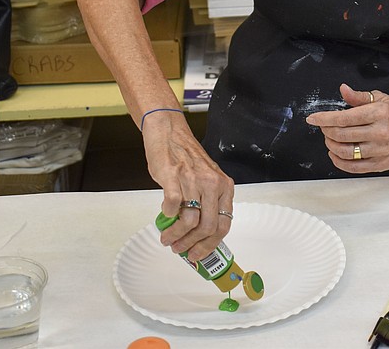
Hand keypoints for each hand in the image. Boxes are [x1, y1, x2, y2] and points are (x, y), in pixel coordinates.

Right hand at [141, 111, 234, 261]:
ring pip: (190, 222)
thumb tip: (199, 236)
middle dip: (193, 245)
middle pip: (208, 227)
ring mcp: (194, 180)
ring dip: (176, 237)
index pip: (224, 224)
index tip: (199, 255)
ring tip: (168, 239)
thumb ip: (207, 203)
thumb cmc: (186, 158)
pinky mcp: (174, 177)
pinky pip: (172, 206)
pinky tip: (164, 216)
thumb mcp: (206, 180)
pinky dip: (166, 217)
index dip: (211, 245)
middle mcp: (212, 183)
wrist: (169, 133)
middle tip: (180, 250)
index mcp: (224, 186)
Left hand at [306, 83, 388, 172]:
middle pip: (342, 135)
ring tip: (329, 139)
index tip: (313, 119)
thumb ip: (359, 96)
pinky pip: (354, 167)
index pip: (344, 118)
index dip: (324, 118)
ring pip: (346, 152)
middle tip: (323, 127)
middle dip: (326, 131)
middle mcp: (380, 132)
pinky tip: (335, 154)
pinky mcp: (381, 164)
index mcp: (379, 113)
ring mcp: (381, 150)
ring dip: (331, 145)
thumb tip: (343, 90)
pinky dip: (340, 162)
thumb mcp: (380, 98)